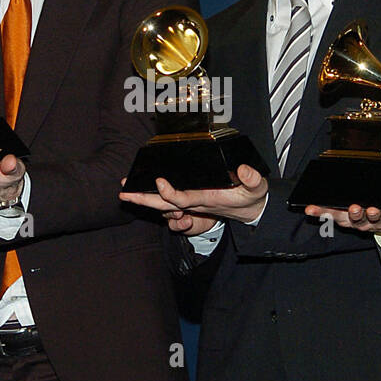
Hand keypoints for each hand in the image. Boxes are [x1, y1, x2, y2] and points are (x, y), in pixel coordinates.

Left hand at [118, 163, 267, 224]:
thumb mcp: (257, 188)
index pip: (183, 199)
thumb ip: (252, 179)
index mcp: (206, 200)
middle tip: (123, 193)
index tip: (159, 181)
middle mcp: (194, 203)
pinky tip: (141, 189)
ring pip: (162, 204)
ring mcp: (190, 203)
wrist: (250, 211)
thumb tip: (243, 169)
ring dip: (143, 197)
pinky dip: (153, 196)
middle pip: (163, 206)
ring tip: (125, 189)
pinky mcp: (190, 200)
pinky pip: (167, 201)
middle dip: (143, 200)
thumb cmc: (251, 198)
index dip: (169, 193)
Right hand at [303, 203, 380, 237]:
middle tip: (352, 207)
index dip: (321, 212)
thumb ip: (337, 203)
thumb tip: (318, 188)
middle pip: (356, 219)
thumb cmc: (368, 214)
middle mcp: (363, 222)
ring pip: (376, 219)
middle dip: (353, 214)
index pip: (332, 215)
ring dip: (374, 214)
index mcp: (349, 219)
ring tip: (373, 209)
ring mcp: (380, 222)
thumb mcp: (350, 212)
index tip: (310, 208)